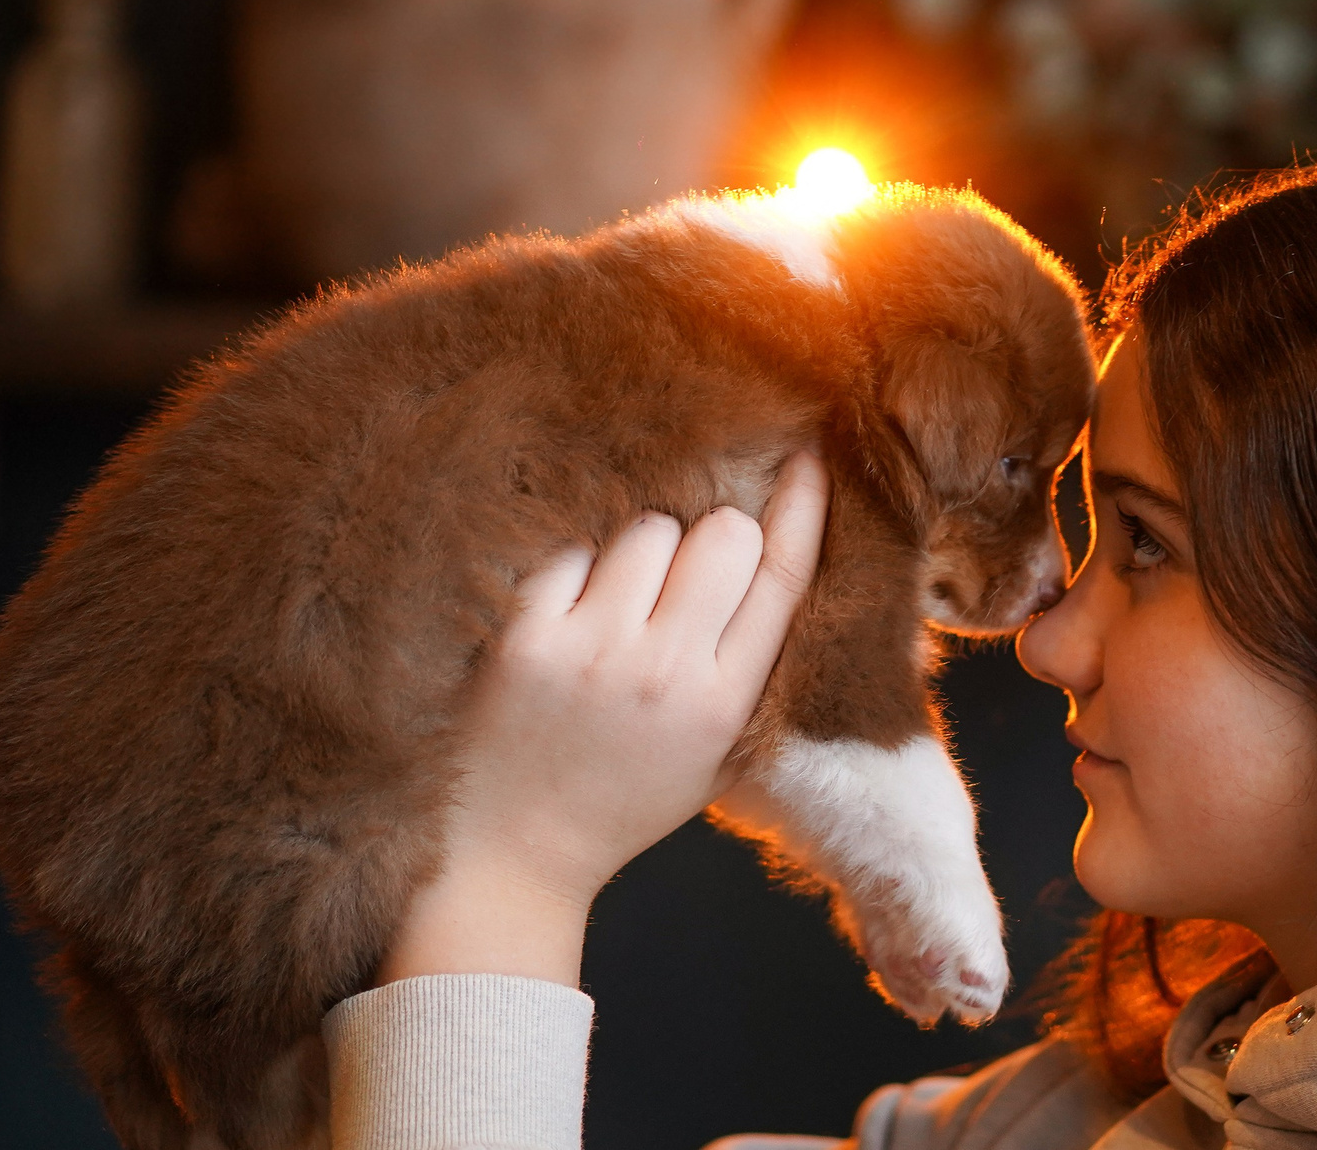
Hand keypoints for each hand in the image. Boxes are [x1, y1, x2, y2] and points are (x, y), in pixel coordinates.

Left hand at [378, 451, 827, 988]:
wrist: (509, 860)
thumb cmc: (619, 798)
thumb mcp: (714, 753)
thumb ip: (749, 666)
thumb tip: (775, 550)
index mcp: (724, 705)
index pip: (783, 577)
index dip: (803, 507)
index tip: (807, 456)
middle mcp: (665, 674)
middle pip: (723, 536)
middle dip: (712, 534)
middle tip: (683, 569)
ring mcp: (592, 652)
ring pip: (647, 529)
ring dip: (638, 547)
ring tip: (614, 601)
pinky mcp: (524, 638)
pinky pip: (570, 549)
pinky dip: (572, 566)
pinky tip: (563, 610)